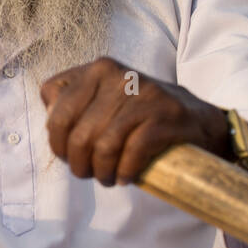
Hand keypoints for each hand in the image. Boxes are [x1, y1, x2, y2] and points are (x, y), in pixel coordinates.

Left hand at [40, 57, 228, 186]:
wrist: (198, 120)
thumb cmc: (140, 115)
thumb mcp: (105, 98)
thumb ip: (74, 102)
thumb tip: (49, 122)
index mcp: (97, 69)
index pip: (57, 110)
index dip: (57, 141)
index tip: (69, 155)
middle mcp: (117, 75)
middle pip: (78, 134)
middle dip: (78, 163)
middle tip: (89, 174)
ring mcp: (142, 94)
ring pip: (102, 146)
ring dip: (101, 172)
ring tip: (108, 178)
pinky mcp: (163, 116)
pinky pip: (130, 152)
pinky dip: (124, 171)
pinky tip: (126, 177)